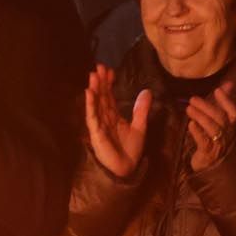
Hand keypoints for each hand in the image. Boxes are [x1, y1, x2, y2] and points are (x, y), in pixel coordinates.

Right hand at [82, 64, 149, 178]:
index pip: (110, 97)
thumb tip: (147, 91)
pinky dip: (90, 105)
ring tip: (92, 75)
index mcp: (114, 116)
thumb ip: (141, 110)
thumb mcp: (140, 126)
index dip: (109, 84)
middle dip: (100, 82)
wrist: (127, 168)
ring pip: (96, 104)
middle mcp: (104, 118)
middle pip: (101, 97)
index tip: (109, 70)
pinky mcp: (96, 132)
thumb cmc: (130, 150)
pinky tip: (89, 93)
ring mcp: (99, 125)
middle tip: (99, 66)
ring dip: (94, 90)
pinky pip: (92, 117)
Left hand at [184, 79, 235, 170]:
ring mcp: (219, 144)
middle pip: (220, 118)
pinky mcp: (208, 153)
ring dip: (199, 117)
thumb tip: (228, 84)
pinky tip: (190, 125)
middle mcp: (229, 134)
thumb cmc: (218, 140)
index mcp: (233, 127)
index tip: (217, 90)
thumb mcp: (222, 121)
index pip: (234, 111)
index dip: (227, 100)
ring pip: (211, 127)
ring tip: (188, 109)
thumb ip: (224, 103)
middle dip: (207, 107)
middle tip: (193, 99)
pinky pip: (203, 141)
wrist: (216, 168)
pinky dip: (197, 132)